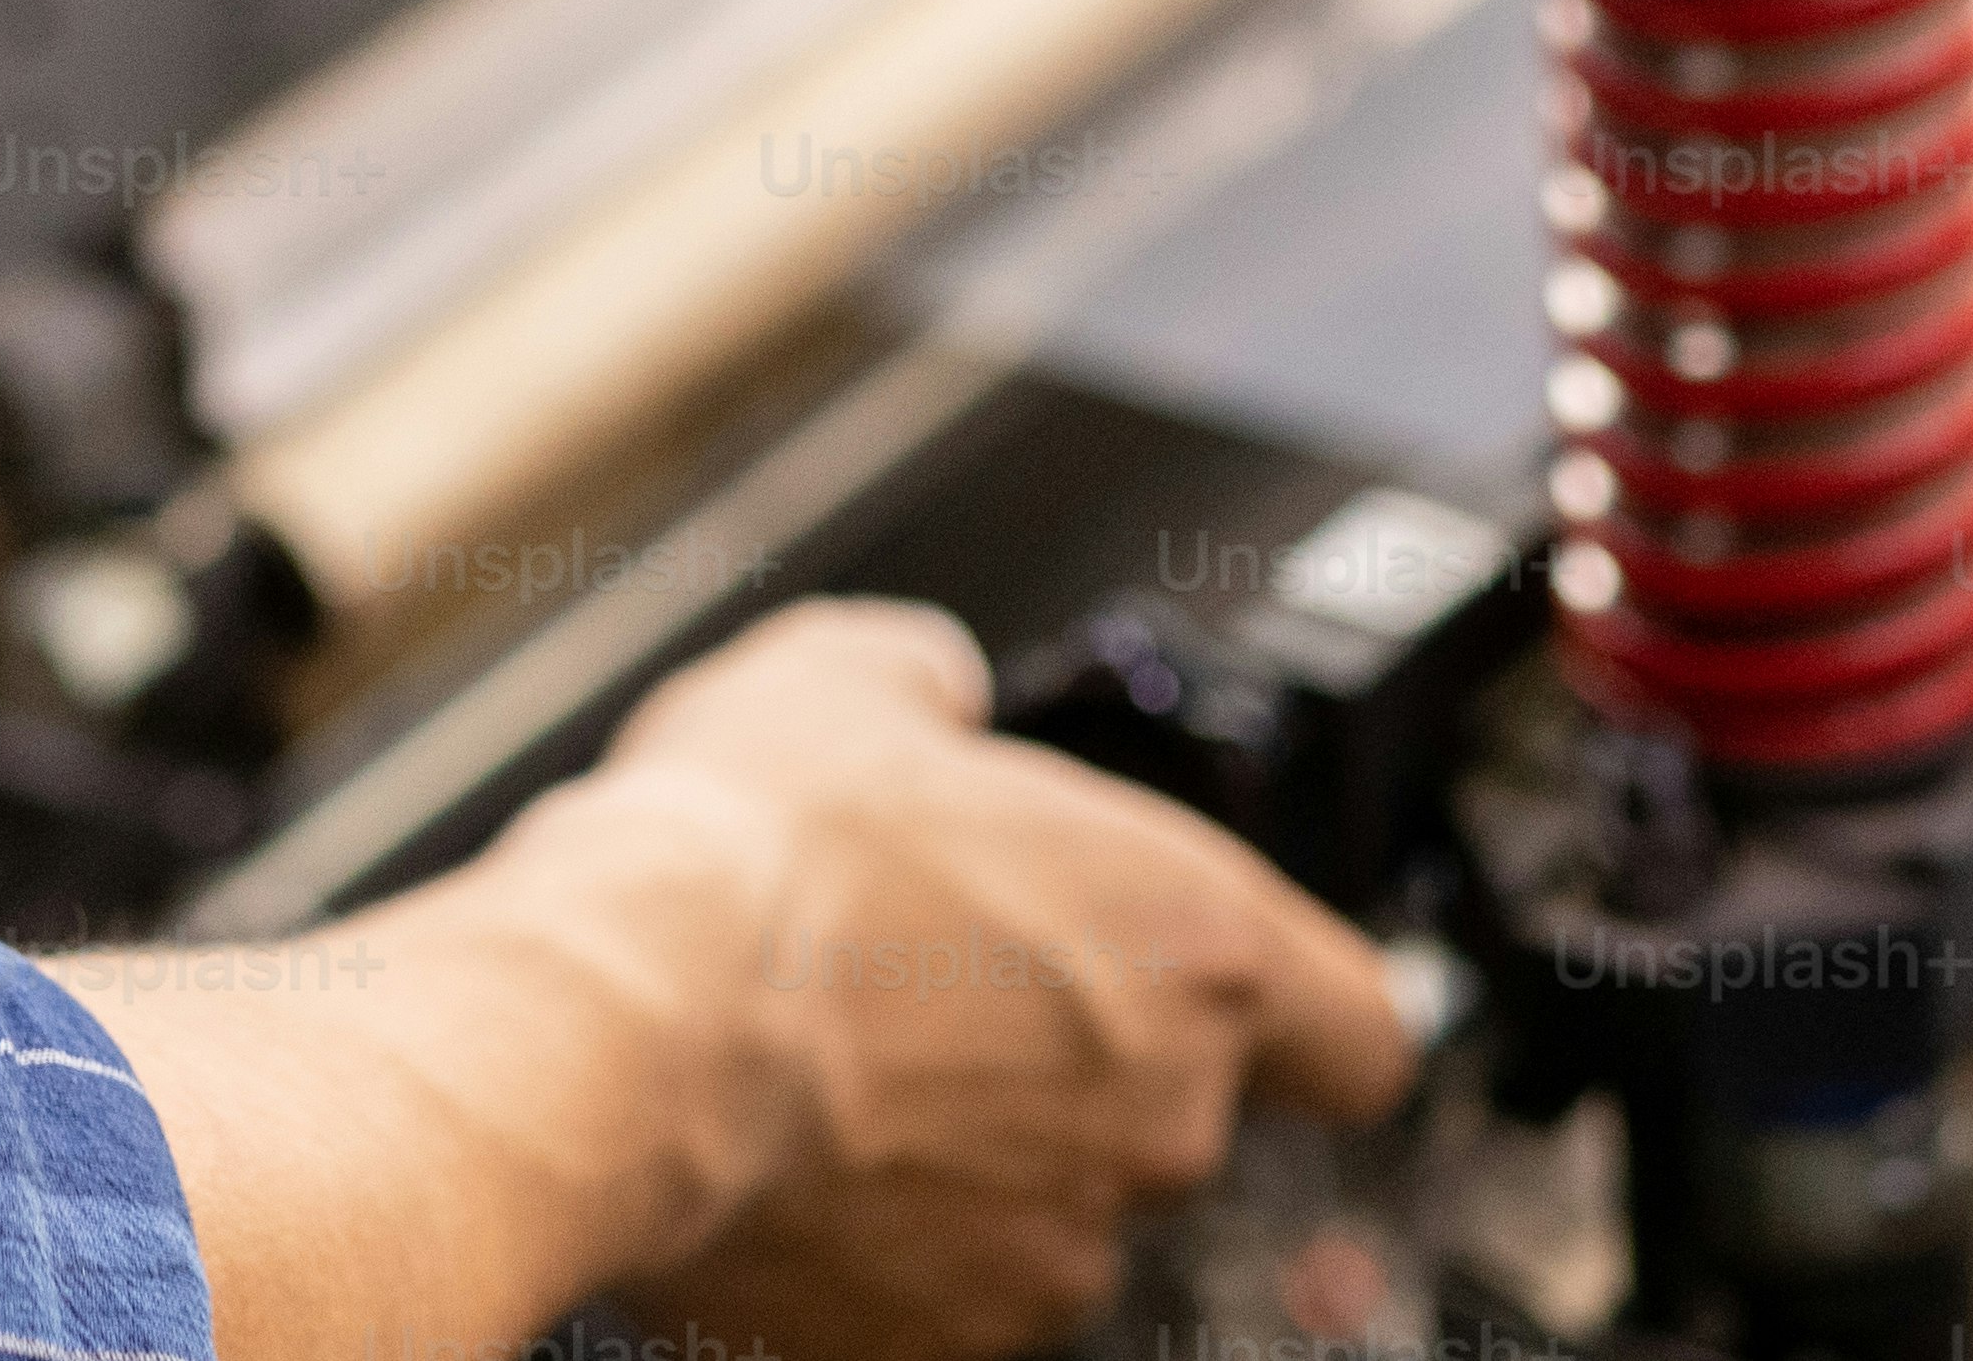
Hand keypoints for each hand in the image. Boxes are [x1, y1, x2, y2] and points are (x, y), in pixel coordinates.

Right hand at [533, 602, 1413, 1360]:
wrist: (608, 1034)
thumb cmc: (742, 864)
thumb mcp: (846, 678)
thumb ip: (935, 684)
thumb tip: (929, 689)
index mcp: (1193, 945)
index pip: (1365, 1033)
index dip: (1310, 1017)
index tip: (1254, 1003)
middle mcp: (1159, 1116)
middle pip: (1181, 1111)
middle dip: (1075, 1061)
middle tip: (942, 990)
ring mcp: (1055, 1249)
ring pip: (1056, 1206)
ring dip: (981, 1152)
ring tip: (846, 1069)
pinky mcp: (941, 1343)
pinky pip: (944, 1288)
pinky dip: (888, 1240)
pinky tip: (798, 1153)